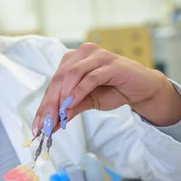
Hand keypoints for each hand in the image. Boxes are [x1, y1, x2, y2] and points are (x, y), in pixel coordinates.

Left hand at [32, 42, 180, 135]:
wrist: (142, 88)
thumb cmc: (113, 90)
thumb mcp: (87, 102)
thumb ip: (69, 110)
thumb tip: (50, 125)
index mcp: (72, 60)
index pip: (53, 84)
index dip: (44, 105)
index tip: (37, 126)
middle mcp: (82, 54)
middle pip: (59, 78)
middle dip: (50, 104)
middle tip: (45, 124)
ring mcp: (97, 56)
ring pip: (71, 75)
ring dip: (62, 98)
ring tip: (57, 117)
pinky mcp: (111, 64)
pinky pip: (90, 77)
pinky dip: (78, 92)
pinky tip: (70, 105)